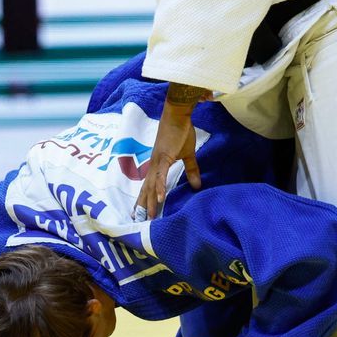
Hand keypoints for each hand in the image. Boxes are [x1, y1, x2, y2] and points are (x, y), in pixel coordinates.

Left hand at [134, 90, 206, 219]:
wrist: (177, 115)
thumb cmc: (180, 132)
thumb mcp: (187, 154)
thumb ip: (191, 170)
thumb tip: (197, 185)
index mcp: (158, 164)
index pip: (150, 185)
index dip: (145, 198)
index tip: (140, 212)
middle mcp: (154, 165)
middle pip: (147, 189)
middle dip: (144, 205)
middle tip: (140, 221)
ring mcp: (158, 161)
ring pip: (152, 185)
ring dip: (149, 201)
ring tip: (148, 216)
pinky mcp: (165, 157)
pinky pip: (162, 175)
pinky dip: (160, 187)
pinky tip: (159, 198)